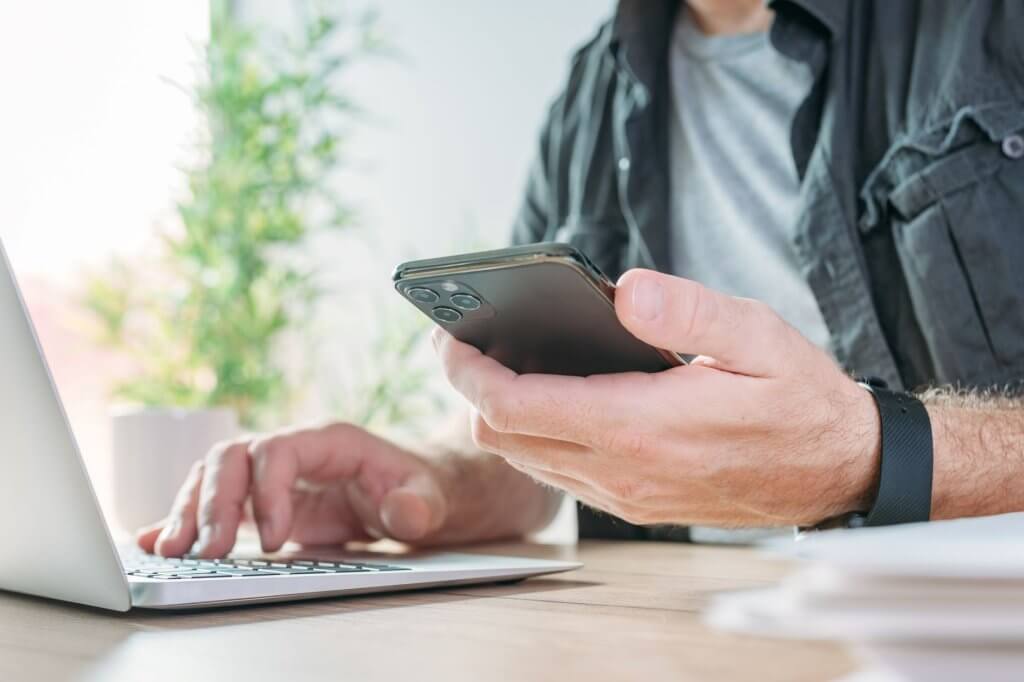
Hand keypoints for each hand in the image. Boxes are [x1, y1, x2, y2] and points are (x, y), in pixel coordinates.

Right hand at [136, 422, 551, 557]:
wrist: (421, 490)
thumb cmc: (423, 488)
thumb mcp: (430, 497)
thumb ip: (418, 504)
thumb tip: (403, 511)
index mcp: (329, 441)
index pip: (278, 451)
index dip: (268, 492)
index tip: (272, 540)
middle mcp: (293, 451)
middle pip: (233, 458)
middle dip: (213, 503)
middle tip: (205, 553)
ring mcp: (273, 475)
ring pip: (214, 476)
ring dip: (188, 510)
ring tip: (171, 551)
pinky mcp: (264, 502)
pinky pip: (216, 501)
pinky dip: (185, 517)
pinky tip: (157, 539)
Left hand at [434, 269, 880, 527]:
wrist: (839, 471)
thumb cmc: (799, 400)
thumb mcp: (757, 335)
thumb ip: (686, 311)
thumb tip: (622, 289)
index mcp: (639, 425)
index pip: (513, 406)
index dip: (466, 371)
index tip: (449, 335)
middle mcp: (621, 470)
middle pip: (501, 437)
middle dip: (470, 390)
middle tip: (469, 343)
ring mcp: (625, 493)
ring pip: (524, 460)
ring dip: (500, 415)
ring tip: (503, 364)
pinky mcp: (635, 502)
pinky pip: (559, 474)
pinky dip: (536, 437)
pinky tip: (554, 400)